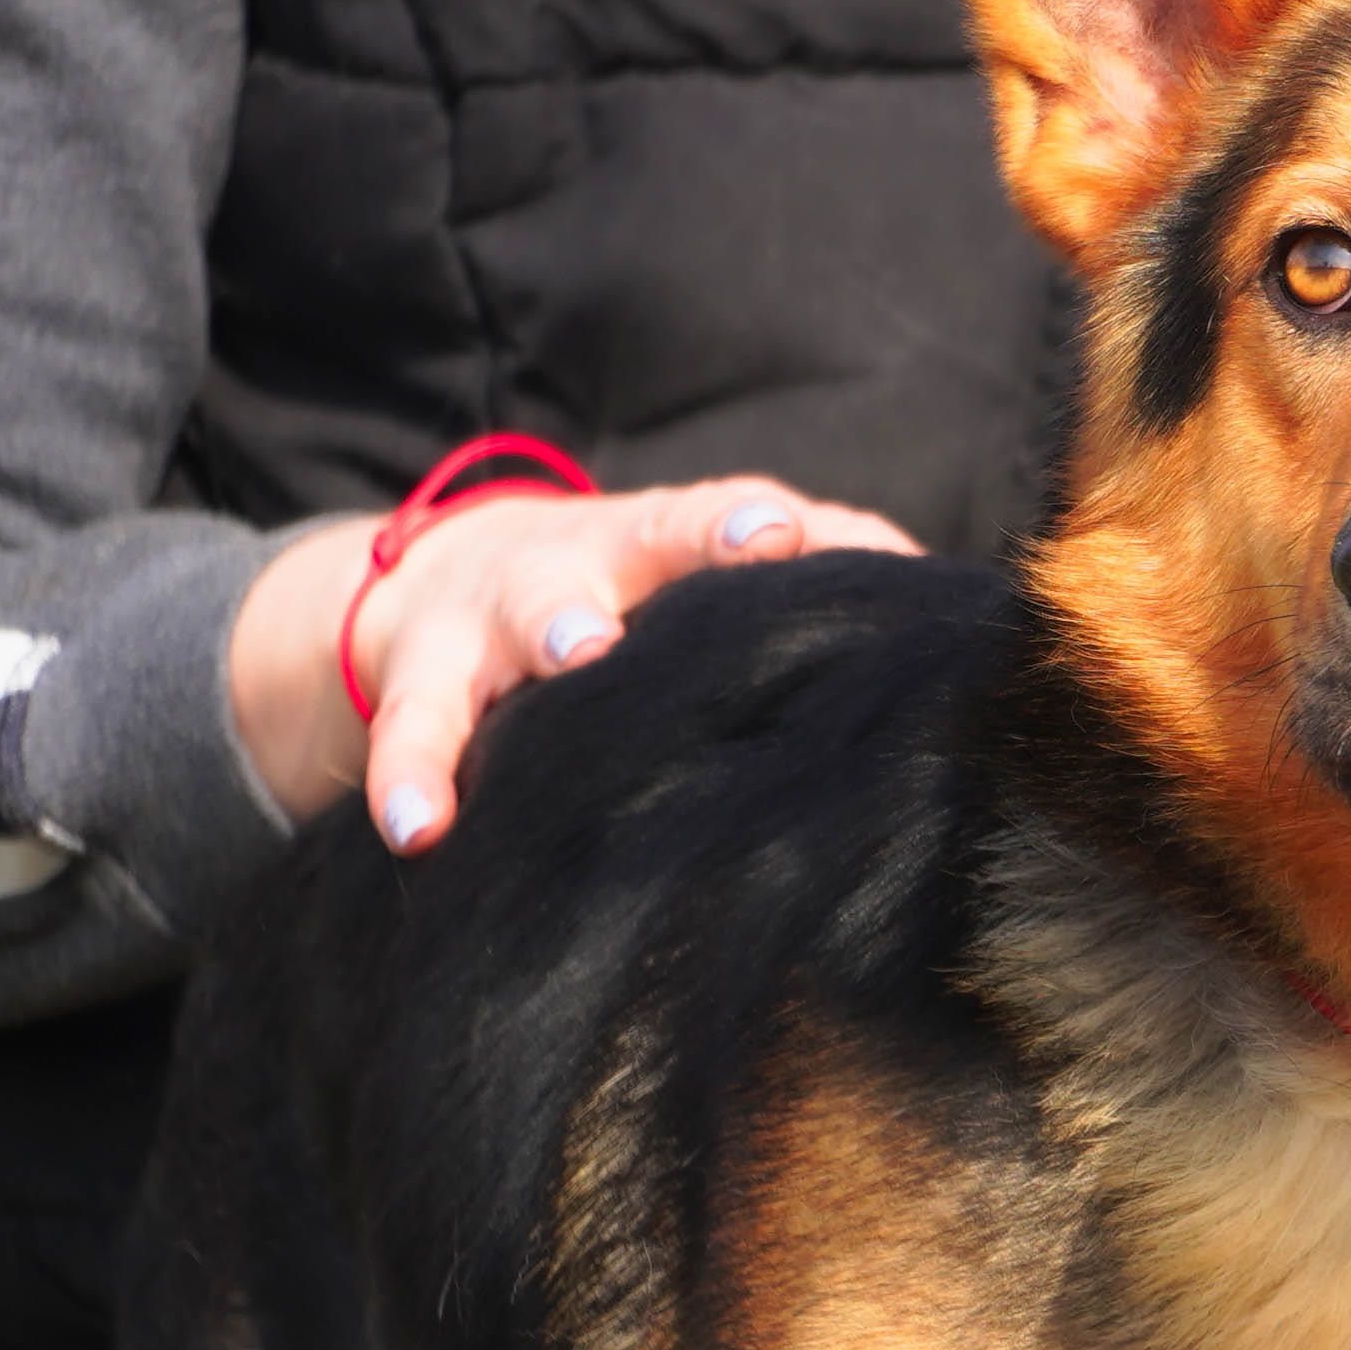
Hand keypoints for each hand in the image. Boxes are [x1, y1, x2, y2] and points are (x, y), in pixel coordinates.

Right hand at [229, 477, 919, 852]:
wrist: (455, 576)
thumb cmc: (635, 585)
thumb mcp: (704, 567)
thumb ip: (815, 572)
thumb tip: (937, 604)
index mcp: (660, 539)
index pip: (711, 521)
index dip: (744, 530)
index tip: (784, 541)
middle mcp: (576, 565)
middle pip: (591, 566)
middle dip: (606, 595)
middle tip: (616, 635)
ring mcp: (492, 619)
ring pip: (507, 628)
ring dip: (540, 642)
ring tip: (568, 665)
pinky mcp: (423, 679)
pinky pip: (415, 727)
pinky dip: (413, 775)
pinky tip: (418, 829)